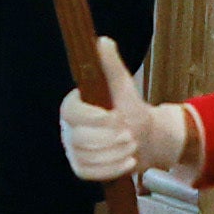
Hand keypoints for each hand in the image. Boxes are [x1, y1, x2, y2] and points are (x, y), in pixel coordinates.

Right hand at [53, 48, 183, 183]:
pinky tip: (128, 161)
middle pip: (81, 139)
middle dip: (111, 140)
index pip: (72, 113)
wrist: (145, 139)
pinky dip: (113, 168)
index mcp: (73, 106)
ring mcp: (73, 149)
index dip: (94, 119)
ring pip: (88, 157)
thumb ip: (111, 65)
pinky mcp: (81, 167)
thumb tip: (102, 40)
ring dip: (116, 154)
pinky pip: (91, 172)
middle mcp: (68, 128)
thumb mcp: (123, 86)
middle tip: (131, 136)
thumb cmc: (131, 110)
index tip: (116, 118)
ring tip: (132, 147)